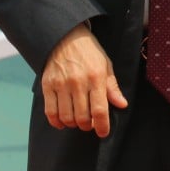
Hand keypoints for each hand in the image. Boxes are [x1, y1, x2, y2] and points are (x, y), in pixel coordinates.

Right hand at [40, 23, 127, 137]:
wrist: (65, 37)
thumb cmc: (89, 52)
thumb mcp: (106, 65)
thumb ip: (112, 87)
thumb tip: (122, 104)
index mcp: (96, 77)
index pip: (100, 109)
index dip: (102, 125)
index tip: (103, 133)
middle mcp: (78, 82)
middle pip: (82, 117)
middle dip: (88, 126)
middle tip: (90, 125)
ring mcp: (61, 85)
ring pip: (66, 117)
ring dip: (73, 124)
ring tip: (78, 122)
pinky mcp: (47, 86)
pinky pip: (50, 112)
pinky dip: (57, 122)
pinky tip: (63, 122)